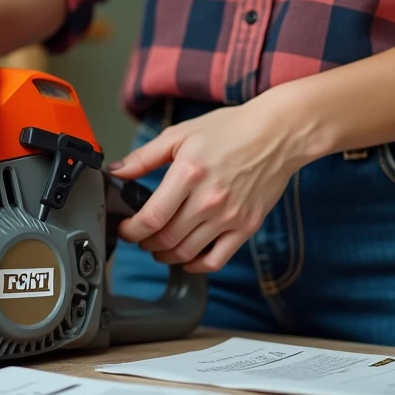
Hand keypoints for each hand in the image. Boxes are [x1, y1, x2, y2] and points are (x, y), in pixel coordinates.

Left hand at [108, 87, 311, 272]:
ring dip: (164, 256)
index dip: (131, 230)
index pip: (151, 218)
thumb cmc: (231, 129)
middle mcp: (209, 199)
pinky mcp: (247, 227)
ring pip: (186, 253)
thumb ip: (144, 156)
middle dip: (144, 243)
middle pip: (166, 239)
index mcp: (189, 174)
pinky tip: (186, 257)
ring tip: (158, 247)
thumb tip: (115, 171)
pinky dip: (195, 265)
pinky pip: (216, 260)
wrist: (278, 133)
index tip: (125, 229)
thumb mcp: (180, 134)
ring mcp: (230, 216)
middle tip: (139, 236)